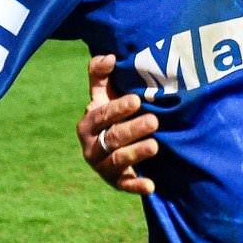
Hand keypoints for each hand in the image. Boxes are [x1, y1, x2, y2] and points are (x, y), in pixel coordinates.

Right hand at [76, 53, 159, 194]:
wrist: (115, 144)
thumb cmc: (112, 112)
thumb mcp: (104, 93)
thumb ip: (100, 73)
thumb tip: (109, 56)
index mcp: (88, 123)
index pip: (101, 115)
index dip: (117, 108)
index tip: (135, 100)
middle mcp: (92, 146)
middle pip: (113, 138)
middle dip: (132, 129)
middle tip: (154, 121)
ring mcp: (103, 165)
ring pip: (118, 160)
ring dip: (136, 153)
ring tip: (155, 146)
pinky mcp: (116, 181)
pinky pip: (125, 185)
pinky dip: (136, 186)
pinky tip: (150, 185)